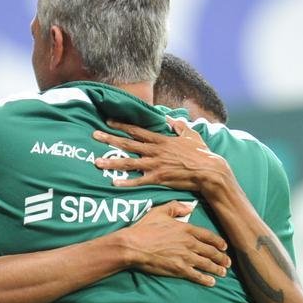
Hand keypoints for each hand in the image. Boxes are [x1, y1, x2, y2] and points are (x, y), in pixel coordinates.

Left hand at [93, 118, 231, 192]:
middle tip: (94, 135)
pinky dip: (126, 183)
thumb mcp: (191, 135)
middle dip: (110, 139)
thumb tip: (171, 118)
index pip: (137, 130)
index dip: (122, 125)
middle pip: (128, 144)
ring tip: (97, 162)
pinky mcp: (158, 178)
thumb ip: (179, 126)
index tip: (108, 121)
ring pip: (129, 163)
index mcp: (161, 140)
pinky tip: (114, 183)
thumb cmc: (201, 153)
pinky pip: (139, 181)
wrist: (208, 170)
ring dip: (112, 162)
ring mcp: (155, 165)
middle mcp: (155, 151)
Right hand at [119, 201, 230, 285]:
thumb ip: (175, 207)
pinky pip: (197, 275)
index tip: (224, 246)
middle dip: (221, 258)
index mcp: (186, 229)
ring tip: (223, 273)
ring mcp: (186, 257)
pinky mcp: (179, 269)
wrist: (134, 245)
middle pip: (211, 251)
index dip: (218, 242)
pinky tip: (211, 282)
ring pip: (207, 264)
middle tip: (227, 262)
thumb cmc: (144, 228)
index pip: (208, 236)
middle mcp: (190, 243)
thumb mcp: (159, 211)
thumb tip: (188, 207)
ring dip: (217, 269)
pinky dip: (206, 279)